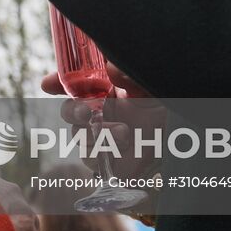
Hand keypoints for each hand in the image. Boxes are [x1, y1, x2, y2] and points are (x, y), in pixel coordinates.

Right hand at [40, 67, 162, 178]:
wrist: (182, 146)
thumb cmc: (165, 112)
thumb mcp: (150, 87)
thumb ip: (131, 77)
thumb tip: (111, 69)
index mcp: (106, 91)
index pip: (75, 85)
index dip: (58, 83)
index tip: (48, 84)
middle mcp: (99, 114)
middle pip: (69, 111)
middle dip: (72, 111)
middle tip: (86, 111)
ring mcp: (100, 138)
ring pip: (78, 135)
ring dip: (97, 133)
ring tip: (124, 132)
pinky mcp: (105, 161)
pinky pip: (90, 156)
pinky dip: (105, 149)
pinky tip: (124, 144)